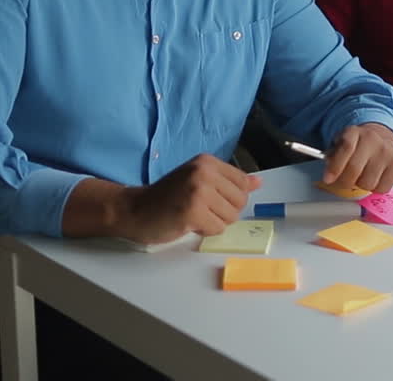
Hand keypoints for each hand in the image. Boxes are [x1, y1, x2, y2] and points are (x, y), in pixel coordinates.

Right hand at [119, 153, 261, 243]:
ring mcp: (198, 190)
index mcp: (207, 161)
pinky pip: (217, 228)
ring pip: (231, 217)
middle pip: (240, 201)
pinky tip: (187, 222)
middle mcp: (204, 171)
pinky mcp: (192, 211)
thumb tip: (257, 182)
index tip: (210, 199)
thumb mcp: (199, 181)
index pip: (242, 183)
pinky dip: (204, 231)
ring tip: (193, 215)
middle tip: (199, 208)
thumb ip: (228, 181)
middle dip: (223, 212)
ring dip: (214, 222)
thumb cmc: (167, 197)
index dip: (230, 198)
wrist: (135, 209)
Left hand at [322, 123, 392, 192]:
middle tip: (343, 181)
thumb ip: (331, 155)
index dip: (335, 166)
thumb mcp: (339, 143)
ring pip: (367, 183)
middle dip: (344, 181)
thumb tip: (329, 174)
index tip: (328, 179)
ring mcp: (387, 153)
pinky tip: (375, 178)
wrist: (381, 139)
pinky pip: (382, 188)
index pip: (345, 148)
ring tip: (362, 175)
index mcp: (355, 132)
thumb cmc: (357, 145)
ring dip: (361, 184)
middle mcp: (373, 140)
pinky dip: (375, 188)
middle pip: (354, 169)